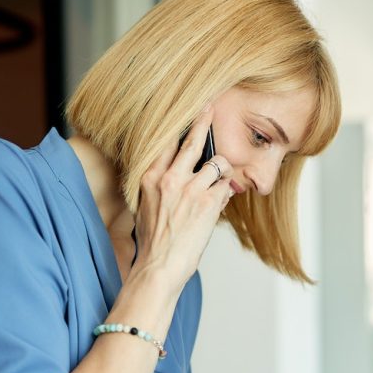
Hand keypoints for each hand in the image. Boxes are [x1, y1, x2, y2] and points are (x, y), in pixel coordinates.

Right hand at [133, 107, 236, 288]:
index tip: (186, 108)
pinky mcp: (208, 203)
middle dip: (203, 121)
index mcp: (149, 176)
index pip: (164, 140)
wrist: (159, 266)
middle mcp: (168, 178)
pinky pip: (226, 186)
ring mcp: (190, 189)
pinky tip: (220, 201)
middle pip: (191, 141)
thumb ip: (160, 184)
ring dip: (223, 170)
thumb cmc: (154, 241)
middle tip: (211, 106)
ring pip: (218, 163)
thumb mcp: (146, 205)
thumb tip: (176, 172)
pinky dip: (226, 191)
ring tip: (220, 180)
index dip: (178, 123)